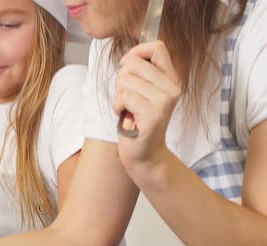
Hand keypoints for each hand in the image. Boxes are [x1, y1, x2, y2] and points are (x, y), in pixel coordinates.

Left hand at [113, 41, 180, 168]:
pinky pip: (125, 96)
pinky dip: (118, 106)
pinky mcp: (153, 114)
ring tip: (128, 109)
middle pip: (134, 63)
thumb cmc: (137, 122)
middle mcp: (171, 88)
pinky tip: (126, 116)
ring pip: (126, 79)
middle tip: (126, 98)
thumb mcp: (142, 92)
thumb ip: (140, 73)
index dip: (136, 53)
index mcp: (170, 79)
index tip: (126, 67)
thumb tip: (128, 57)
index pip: (157, 47)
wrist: (144, 153)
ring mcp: (164, 101)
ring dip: (119, 95)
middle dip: (121, 78)